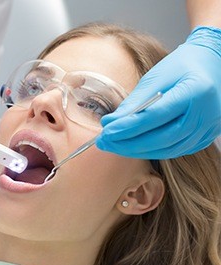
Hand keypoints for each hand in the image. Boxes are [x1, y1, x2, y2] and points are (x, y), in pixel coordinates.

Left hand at [96, 26, 220, 158]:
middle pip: (161, 138)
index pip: (154, 116)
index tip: (106, 132)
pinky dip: (151, 151)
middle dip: (128, 143)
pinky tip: (133, 147)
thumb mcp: (156, 76)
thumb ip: (135, 101)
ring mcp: (207, 129)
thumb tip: (110, 123)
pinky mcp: (204, 138)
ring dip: (136, 150)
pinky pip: (174, 151)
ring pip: (167, 149)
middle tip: (104, 143)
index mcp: (195, 92)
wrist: (213, 65)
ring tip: (113, 145)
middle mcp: (205, 115)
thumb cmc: (182, 66)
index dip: (127, 127)